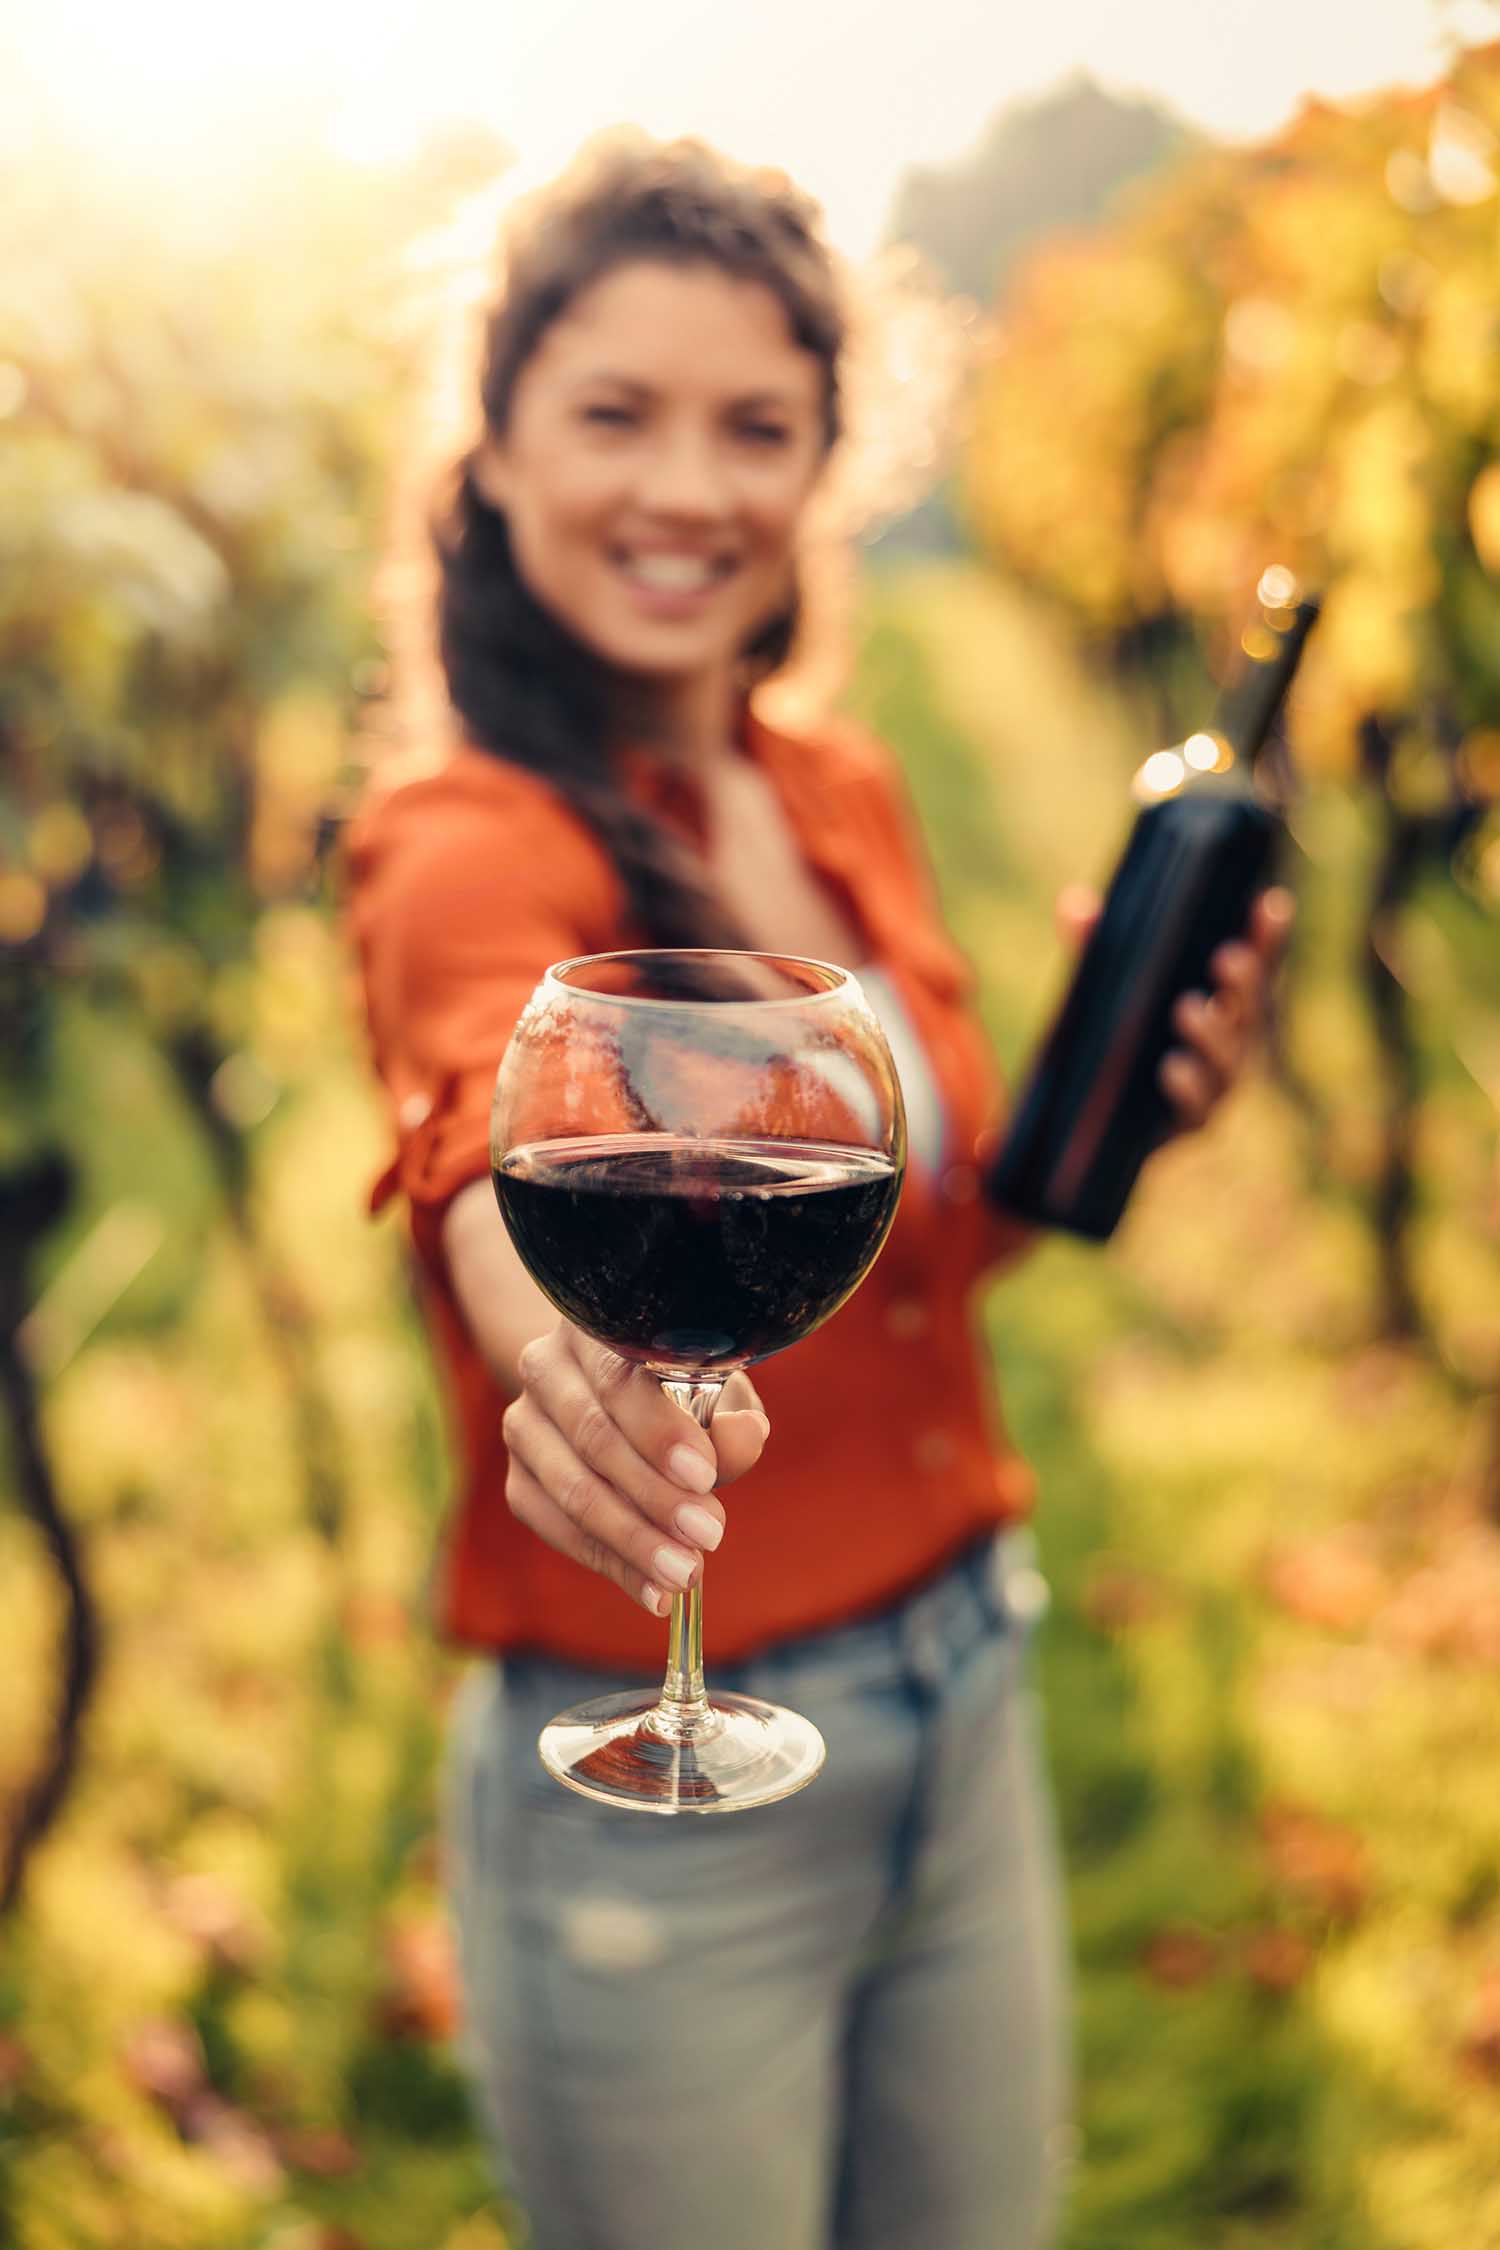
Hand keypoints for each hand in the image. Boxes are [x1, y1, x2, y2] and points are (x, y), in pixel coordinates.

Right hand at [501, 1325, 768, 1614]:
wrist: (616, 1395)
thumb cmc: (683, 1386)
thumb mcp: (717, 1389)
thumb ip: (729, 1418)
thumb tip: (741, 1439)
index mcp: (596, 1326)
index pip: (619, 1377)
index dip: (660, 1430)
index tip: (705, 1476)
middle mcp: (545, 1367)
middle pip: (593, 1438)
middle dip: (655, 1496)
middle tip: (710, 1536)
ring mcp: (523, 1424)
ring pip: (571, 1489)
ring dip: (633, 1540)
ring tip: (686, 1573)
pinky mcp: (518, 1480)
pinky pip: (556, 1528)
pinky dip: (609, 1564)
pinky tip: (653, 1590)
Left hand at [1055, 882, 1293, 1133]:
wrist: (1084, 1120)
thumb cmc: (1108, 1038)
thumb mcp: (1099, 986)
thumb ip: (1094, 948)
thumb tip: (1075, 905)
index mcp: (1221, 1001)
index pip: (1254, 964)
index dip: (1267, 936)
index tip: (1270, 904)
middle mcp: (1230, 1041)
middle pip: (1251, 1009)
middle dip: (1245, 983)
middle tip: (1226, 957)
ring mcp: (1214, 1084)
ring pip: (1229, 1060)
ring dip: (1212, 1033)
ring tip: (1185, 1008)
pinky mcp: (1189, 1123)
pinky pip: (1197, 1108)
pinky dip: (1187, 1086)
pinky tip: (1171, 1066)